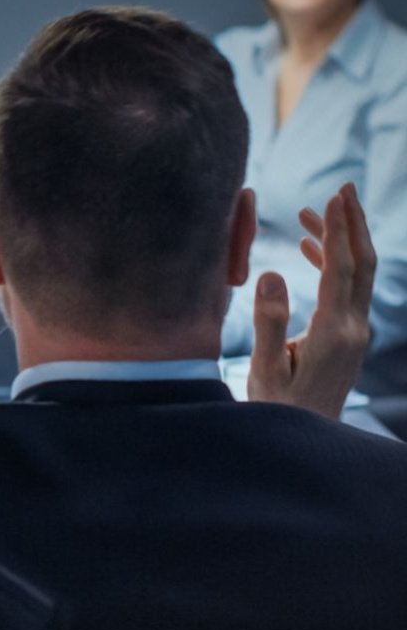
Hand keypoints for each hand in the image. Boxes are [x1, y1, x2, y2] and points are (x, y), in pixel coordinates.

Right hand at [247, 183, 374, 418]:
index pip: (341, 269)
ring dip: (341, 242)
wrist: (304, 441)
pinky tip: (309, 251)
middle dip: (353, 224)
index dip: (337, 231)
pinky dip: (333, 265)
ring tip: (313, 213)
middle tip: (344, 188)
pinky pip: (348, 290)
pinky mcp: (348, 338)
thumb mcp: (265, 366)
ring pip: (358, 275)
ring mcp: (354, 333)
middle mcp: (353, 328)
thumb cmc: (278, 406)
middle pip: (363, 264)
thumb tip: (271, 271)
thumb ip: (269, 319)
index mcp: (333, 332)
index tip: (334, 196)